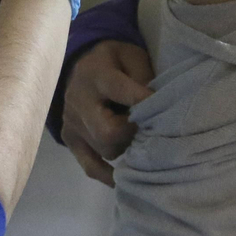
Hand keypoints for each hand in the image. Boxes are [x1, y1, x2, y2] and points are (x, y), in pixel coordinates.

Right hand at [62, 41, 154, 185]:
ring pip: (104, 149)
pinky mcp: (70, 138)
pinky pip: (88, 164)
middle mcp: (79, 100)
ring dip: (127, 147)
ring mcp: (72, 122)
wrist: (82, 64)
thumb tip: (158, 107)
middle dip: (133, 133)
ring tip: (138, 137)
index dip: (144, 103)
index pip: (120, 91)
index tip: (165, 110)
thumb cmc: (115, 60)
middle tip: (148, 127)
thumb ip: (144, 77)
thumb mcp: (132, 55)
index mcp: (97, 74)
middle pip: (108, 132)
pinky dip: (106, 174)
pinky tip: (122, 179)